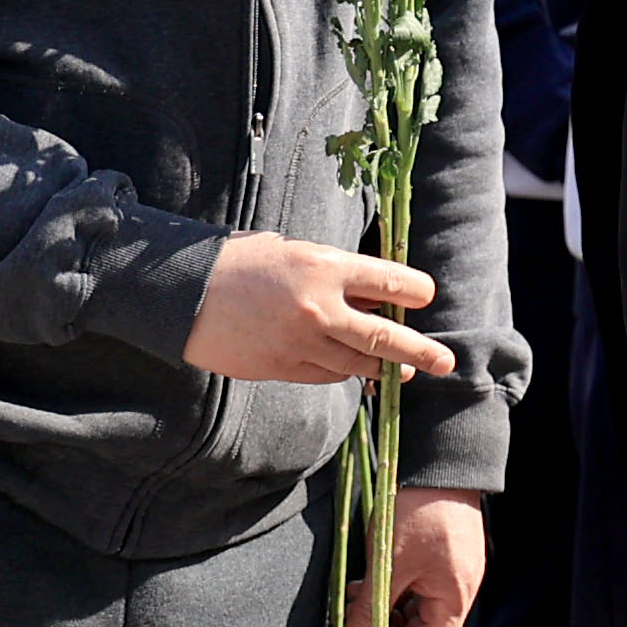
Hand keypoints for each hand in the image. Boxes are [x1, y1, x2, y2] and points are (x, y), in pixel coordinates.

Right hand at [182, 234, 456, 386]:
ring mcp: (299, 342)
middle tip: (445, 363)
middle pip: (384, 336)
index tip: (425, 297)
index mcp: (325, 267)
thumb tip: (377, 297)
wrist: (182, 291)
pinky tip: (351, 369)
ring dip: (382, 367)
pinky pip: (325, 374)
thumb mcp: (295, 252)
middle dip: (419, 352)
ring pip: (356, 363)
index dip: (415, 291)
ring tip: (401, 372)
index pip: (391, 281)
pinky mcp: (280, 367)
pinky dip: (342, 371)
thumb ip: (337, 274)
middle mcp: (318, 307)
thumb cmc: (241, 261)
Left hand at [359, 487, 490, 626]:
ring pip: (415, 613)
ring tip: (357, 598)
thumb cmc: (420, 511)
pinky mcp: (441, 559)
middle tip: (353, 625)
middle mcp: (458, 591)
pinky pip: (416, 591)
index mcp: (454, 598)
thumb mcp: (388, 565)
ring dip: (384, 614)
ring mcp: (450, 574)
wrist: (442, 462)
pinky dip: (391, 594)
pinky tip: (369, 581)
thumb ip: (368, 613)